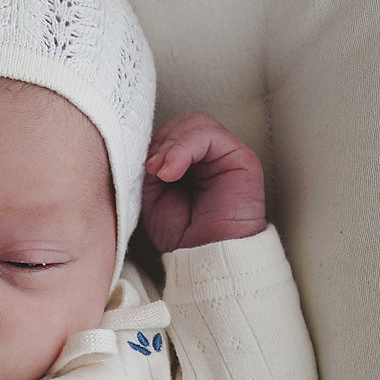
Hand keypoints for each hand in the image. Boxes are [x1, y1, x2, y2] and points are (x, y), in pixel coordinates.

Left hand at [140, 113, 267, 252]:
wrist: (206, 257)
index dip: (154, 144)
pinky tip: (171, 172)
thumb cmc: (183, 235)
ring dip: (171, 145)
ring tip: (161, 173)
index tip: (139, 167)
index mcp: (190, 163)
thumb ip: (150, 169)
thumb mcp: (153, 197)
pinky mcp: (239, 156)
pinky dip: (184, 149)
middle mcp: (209, 155)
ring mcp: (225, 154)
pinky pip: (208, 135)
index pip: (170, 133)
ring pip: (194, 123)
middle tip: (150, 169)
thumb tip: (148, 148)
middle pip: (182, 123)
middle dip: (162, 142)